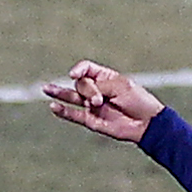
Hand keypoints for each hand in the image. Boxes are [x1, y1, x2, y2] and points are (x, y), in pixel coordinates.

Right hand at [42, 60, 164, 142]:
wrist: (146, 123)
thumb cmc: (137, 100)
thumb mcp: (119, 87)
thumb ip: (98, 87)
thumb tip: (82, 95)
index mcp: (105, 77)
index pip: (86, 69)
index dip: (79, 70)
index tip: (75, 74)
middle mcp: (97, 90)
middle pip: (81, 84)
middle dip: (87, 90)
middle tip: (99, 100)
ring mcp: (93, 106)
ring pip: (73, 97)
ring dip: (60, 93)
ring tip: (45, 89)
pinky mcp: (92, 120)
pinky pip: (75, 115)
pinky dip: (64, 112)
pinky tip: (53, 107)